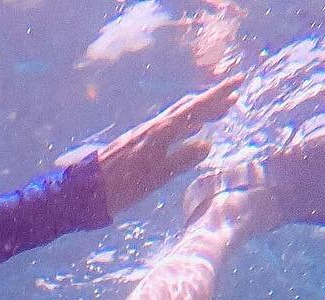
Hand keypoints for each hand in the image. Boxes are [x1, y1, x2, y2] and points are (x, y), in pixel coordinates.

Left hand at [96, 78, 240, 217]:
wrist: (85, 190)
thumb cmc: (121, 187)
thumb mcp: (156, 177)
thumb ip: (182, 159)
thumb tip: (206, 144)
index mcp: (162, 132)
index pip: (196, 108)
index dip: (219, 95)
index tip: (239, 83)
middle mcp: (154, 128)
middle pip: (188, 108)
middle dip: (212, 103)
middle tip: (233, 102)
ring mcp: (144, 134)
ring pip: (177, 116)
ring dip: (199, 112)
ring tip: (217, 113)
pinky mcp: (137, 142)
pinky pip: (168, 126)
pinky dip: (184, 123)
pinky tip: (187, 130)